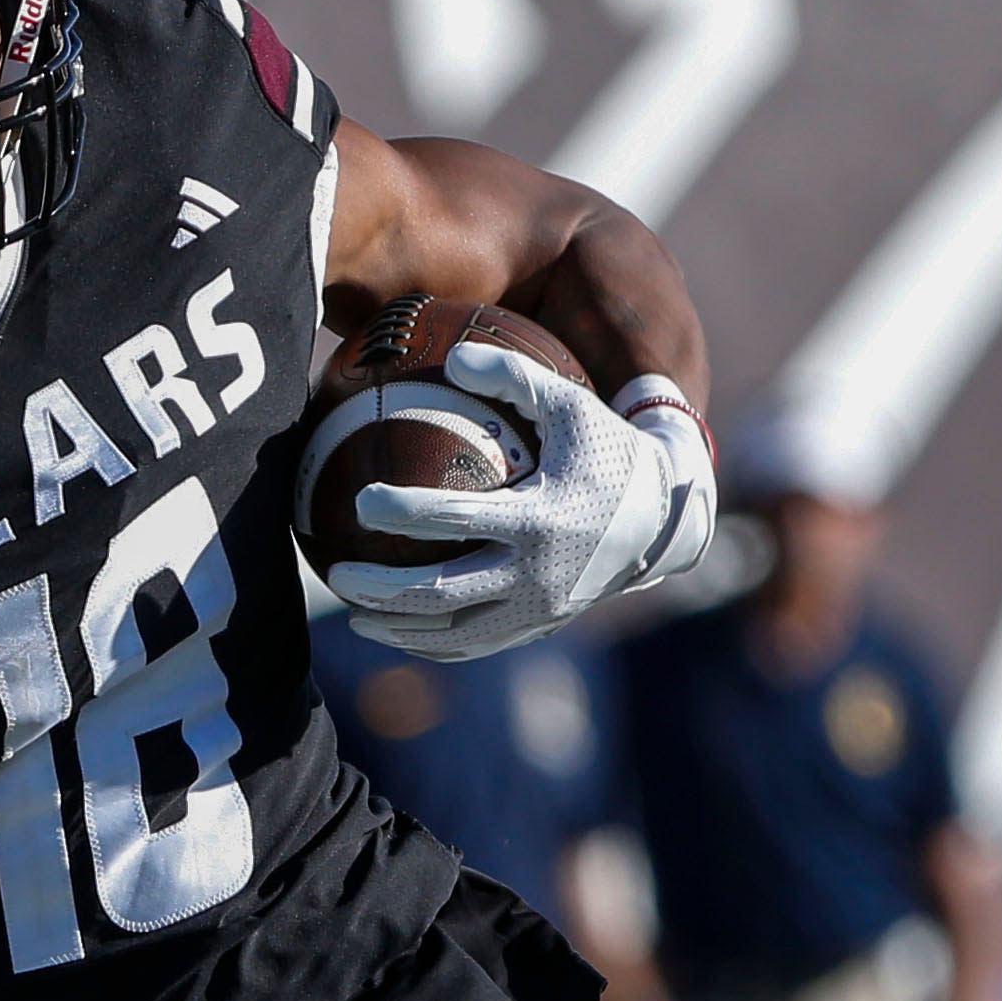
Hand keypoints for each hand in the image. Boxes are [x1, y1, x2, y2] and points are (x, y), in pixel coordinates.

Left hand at [327, 344, 715, 660]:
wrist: (665, 522)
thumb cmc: (609, 454)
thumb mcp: (572, 405)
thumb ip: (514, 376)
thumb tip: (451, 354)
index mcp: (540, 520)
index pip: (454, 520)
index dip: (403, 512)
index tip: (362, 500)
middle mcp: (536, 574)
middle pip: (440, 593)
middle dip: (380, 588)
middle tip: (336, 572)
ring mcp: (537, 609)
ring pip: (451, 632)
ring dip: (395, 626)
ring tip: (351, 609)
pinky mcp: (538, 627)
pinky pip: (473, 646)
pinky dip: (429, 643)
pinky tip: (393, 629)